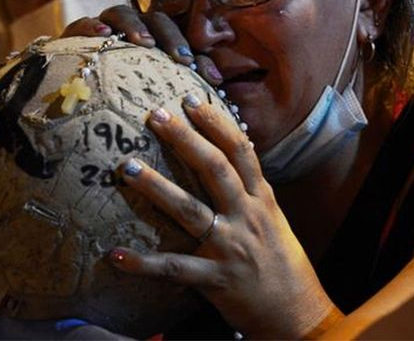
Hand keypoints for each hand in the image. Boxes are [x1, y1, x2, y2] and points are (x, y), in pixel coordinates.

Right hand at [61, 5, 222, 86]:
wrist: (70, 92)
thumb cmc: (119, 93)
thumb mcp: (152, 92)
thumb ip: (182, 87)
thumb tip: (218, 87)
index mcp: (154, 41)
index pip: (180, 38)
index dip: (195, 53)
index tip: (206, 74)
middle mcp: (132, 30)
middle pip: (157, 20)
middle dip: (171, 37)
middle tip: (181, 60)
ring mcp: (104, 28)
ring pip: (122, 13)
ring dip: (135, 25)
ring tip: (145, 43)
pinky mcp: (75, 35)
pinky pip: (83, 23)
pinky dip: (92, 26)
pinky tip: (101, 34)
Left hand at [108, 94, 340, 338]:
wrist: (297, 314)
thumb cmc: (282, 263)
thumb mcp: (273, 219)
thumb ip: (250, 191)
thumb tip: (227, 156)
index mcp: (262, 199)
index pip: (241, 150)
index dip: (216, 122)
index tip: (191, 99)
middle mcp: (248, 216)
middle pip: (215, 169)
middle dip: (184, 139)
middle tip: (155, 115)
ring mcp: (231, 247)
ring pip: (190, 210)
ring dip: (156, 187)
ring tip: (127, 166)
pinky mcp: (216, 279)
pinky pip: (174, 269)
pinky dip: (144, 263)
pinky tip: (115, 256)